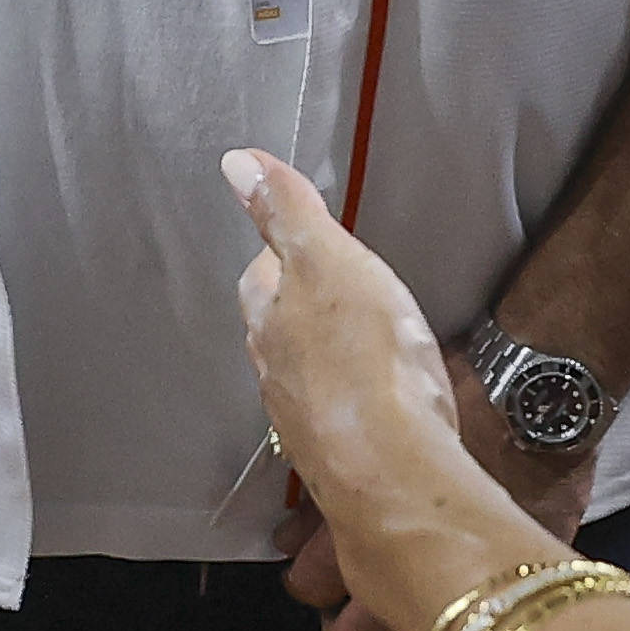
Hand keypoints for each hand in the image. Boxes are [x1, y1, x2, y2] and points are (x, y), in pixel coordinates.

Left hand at [227, 153, 556, 630]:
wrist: (395, 471)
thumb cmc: (366, 354)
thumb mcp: (331, 262)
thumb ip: (288, 213)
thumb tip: (234, 159)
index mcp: (268, 321)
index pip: (261, 276)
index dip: (286, 257)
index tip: (315, 248)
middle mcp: (273, 376)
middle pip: (280, 333)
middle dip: (304, 314)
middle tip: (347, 297)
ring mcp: (304, 426)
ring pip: (308, 381)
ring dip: (331, 364)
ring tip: (370, 350)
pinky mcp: (341, 465)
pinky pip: (343, 422)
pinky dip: (359, 407)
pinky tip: (389, 407)